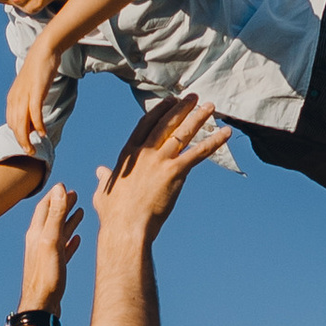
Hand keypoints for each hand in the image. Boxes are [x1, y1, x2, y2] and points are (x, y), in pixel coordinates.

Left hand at [6, 33, 63, 157]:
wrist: (43, 51)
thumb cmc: (39, 70)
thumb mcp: (30, 89)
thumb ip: (29, 103)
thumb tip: (33, 119)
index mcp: (12, 99)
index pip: (12, 123)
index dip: (18, 135)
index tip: (26, 144)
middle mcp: (15, 98)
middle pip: (15, 126)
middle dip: (21, 142)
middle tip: (30, 152)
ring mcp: (25, 95)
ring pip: (22, 123)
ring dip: (27, 138)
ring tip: (33, 148)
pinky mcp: (36, 91)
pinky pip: (35, 113)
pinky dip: (38, 125)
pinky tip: (42, 133)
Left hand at [17, 181, 81, 313]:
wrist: (40, 306)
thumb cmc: (46, 275)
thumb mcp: (52, 241)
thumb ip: (56, 214)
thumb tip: (59, 188)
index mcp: (37, 233)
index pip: (45, 207)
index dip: (55, 195)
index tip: (66, 187)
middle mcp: (38, 242)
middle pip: (51, 217)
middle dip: (62, 205)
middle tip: (75, 195)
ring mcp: (45, 255)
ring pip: (58, 232)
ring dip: (68, 221)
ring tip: (79, 212)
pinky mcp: (52, 268)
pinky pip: (62, 249)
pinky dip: (69, 241)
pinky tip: (77, 240)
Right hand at [94, 96, 227, 237]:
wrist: (126, 227)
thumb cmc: (114, 215)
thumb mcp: (103, 192)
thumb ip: (104, 178)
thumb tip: (100, 171)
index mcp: (129, 154)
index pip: (146, 124)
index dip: (159, 110)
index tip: (170, 101)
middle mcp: (145, 152)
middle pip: (166, 123)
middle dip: (182, 108)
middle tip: (194, 98)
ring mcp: (160, 161)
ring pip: (183, 133)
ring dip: (199, 118)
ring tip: (210, 106)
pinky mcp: (174, 172)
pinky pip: (198, 153)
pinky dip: (214, 142)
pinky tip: (225, 133)